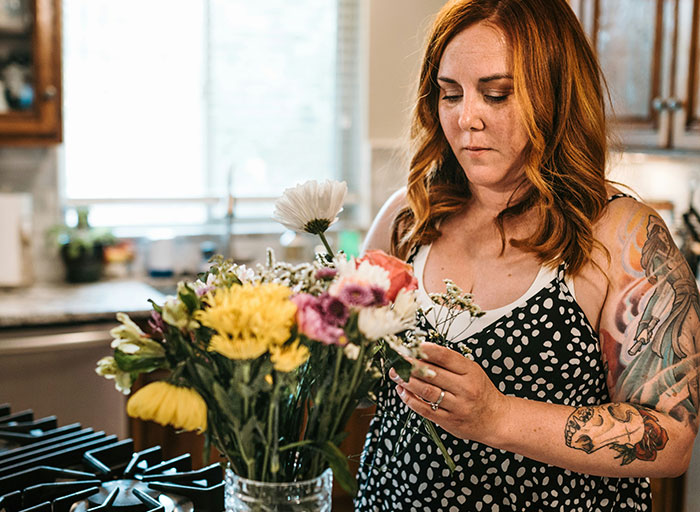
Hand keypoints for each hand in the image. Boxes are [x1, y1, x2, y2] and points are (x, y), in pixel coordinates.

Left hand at [389, 342, 510, 444]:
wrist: (496, 419)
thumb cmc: (481, 391)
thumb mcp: (472, 371)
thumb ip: (450, 363)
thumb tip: (421, 352)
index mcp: (471, 372)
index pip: (446, 357)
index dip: (426, 350)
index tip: (412, 345)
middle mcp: (465, 389)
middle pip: (432, 374)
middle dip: (410, 365)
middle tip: (396, 359)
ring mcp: (457, 406)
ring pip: (426, 391)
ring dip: (407, 381)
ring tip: (395, 374)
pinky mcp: (449, 422)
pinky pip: (425, 409)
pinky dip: (410, 400)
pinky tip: (402, 392)